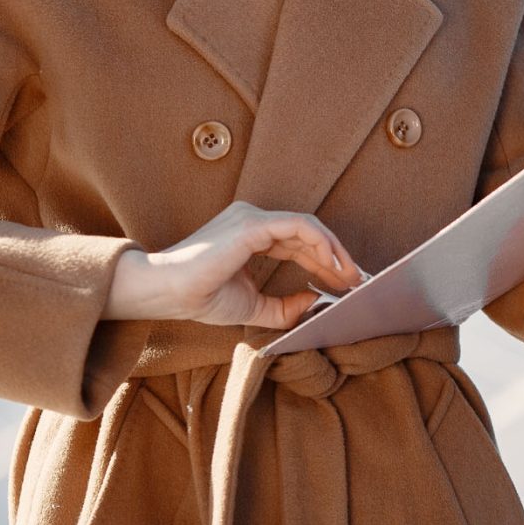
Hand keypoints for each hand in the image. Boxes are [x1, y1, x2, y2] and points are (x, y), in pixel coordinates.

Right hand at [104, 201, 365, 327]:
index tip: (345, 284)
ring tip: (351, 276)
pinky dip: (320, 244)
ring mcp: (252, 218)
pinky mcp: (251, 225)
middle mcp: (254, 220)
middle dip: (336, 258)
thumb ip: (283, 306)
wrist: (166, 293)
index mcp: (252, 235)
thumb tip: (315, 302)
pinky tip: (333, 266)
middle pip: (308, 234)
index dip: (325, 263)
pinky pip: (297, 227)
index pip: (299, 243)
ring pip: (308, 227)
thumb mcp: (252, 306)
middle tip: (357, 282)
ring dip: (334, 251)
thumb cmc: (199, 296)